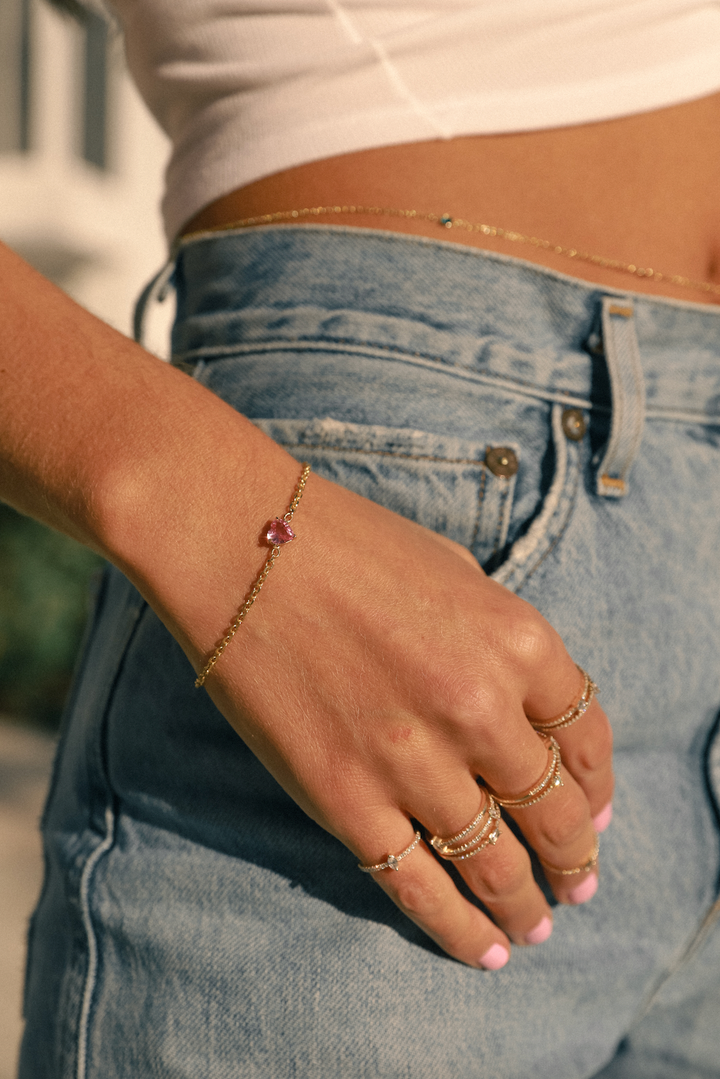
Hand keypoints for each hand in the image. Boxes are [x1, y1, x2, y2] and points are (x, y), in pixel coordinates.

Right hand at [194, 472, 613, 969]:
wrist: (239, 545)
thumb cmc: (347, 544)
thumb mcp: (456, 574)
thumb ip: (502, 645)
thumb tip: (530, 715)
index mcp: (517, 641)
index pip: (586, 739)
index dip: (599, 789)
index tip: (596, 815)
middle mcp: (480, 707)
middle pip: (553, 811)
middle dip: (574, 857)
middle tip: (577, 884)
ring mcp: (413, 761)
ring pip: (495, 862)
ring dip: (526, 904)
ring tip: (537, 926)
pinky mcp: (347, 801)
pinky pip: (419, 886)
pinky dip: (459, 928)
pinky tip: (485, 948)